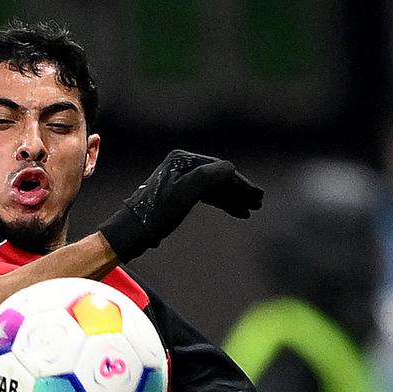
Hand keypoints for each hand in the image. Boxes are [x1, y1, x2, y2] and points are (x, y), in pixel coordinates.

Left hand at [99, 150, 263, 260]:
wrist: (134, 230)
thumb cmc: (157, 212)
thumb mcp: (186, 192)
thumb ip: (209, 176)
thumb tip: (231, 168)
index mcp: (183, 160)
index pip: (220, 168)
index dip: (240, 182)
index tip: (257, 195)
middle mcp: (182, 165)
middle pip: (219, 177)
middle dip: (239, 190)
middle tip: (258, 203)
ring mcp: (181, 179)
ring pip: (214, 187)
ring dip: (233, 198)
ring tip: (250, 210)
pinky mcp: (179, 193)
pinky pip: (206, 195)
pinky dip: (221, 203)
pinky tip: (236, 211)